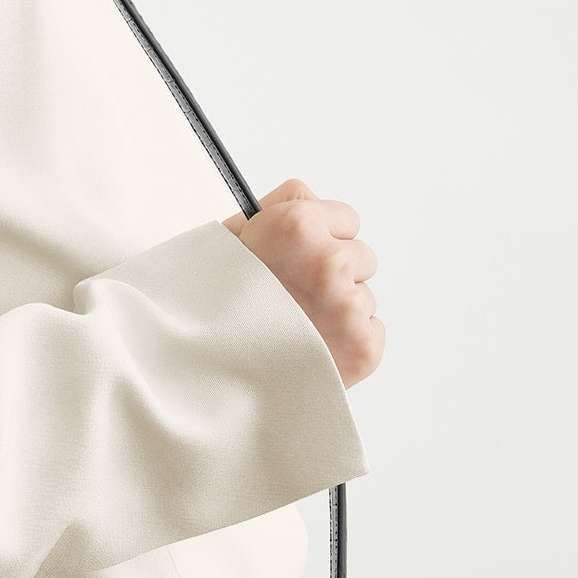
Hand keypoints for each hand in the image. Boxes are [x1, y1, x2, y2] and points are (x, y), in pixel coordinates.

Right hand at [222, 179, 383, 387]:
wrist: (206, 376)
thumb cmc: (212, 306)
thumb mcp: (232, 238)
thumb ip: (280, 209)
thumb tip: (313, 202)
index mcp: (297, 226)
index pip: (348, 218)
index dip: (321, 237)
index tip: (299, 256)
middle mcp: (328, 262)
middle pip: (362, 256)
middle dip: (333, 274)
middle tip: (293, 296)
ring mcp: (349, 308)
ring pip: (363, 297)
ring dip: (338, 310)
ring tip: (296, 327)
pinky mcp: (363, 347)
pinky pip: (371, 332)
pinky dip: (348, 342)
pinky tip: (311, 347)